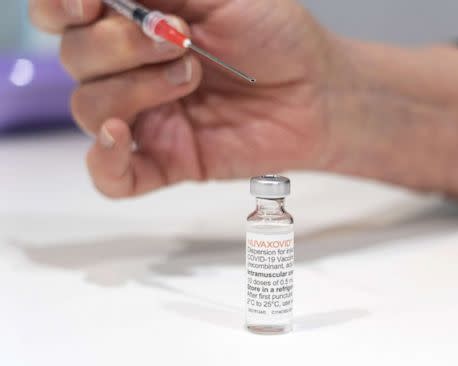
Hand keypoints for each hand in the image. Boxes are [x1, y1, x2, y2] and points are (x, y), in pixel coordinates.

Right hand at [30, 0, 333, 197]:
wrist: (317, 90)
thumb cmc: (275, 34)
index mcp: (134, 20)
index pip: (63, 14)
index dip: (60, 7)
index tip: (87, 3)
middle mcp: (131, 68)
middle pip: (75, 59)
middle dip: (120, 45)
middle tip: (181, 38)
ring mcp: (146, 117)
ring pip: (88, 109)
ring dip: (134, 89)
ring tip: (192, 76)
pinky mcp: (166, 160)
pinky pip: (112, 176)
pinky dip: (104, 161)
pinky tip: (120, 136)